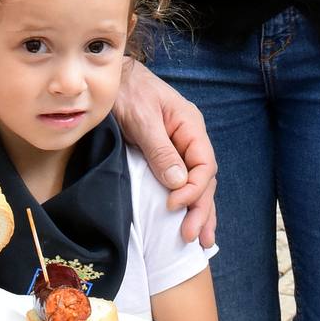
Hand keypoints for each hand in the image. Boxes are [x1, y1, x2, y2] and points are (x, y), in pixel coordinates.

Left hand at [114, 58, 217, 246]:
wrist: (114, 78)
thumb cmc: (128, 93)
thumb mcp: (142, 119)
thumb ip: (161, 150)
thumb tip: (179, 183)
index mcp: (190, 126)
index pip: (204, 164)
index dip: (193, 189)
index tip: (174, 205)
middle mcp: (190, 138)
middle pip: (205, 179)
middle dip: (201, 209)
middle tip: (191, 237)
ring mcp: (181, 147)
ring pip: (198, 183)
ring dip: (200, 212)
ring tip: (202, 241)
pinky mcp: (168, 154)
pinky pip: (184, 180)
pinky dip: (189, 202)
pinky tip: (191, 219)